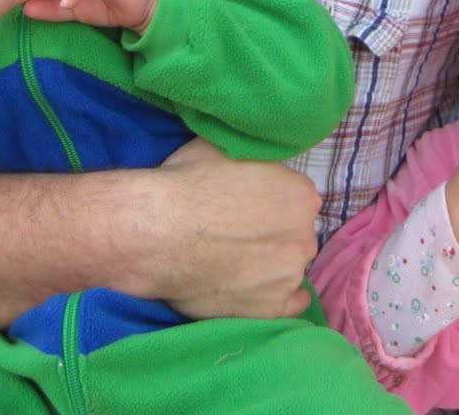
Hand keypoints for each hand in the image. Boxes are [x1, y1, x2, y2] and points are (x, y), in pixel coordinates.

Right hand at [140, 139, 320, 320]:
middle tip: (237, 234)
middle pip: (294, 234)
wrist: (155, 234)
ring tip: (235, 261)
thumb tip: (251, 162)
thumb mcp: (224, 149)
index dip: (272, 203)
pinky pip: (290, 306)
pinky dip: (283, 299)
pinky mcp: (269, 308)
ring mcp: (288, 275)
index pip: (296, 199)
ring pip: (287, 267)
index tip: (249, 207)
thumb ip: (253, 160)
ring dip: (271, 264)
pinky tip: (266, 291)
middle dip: (273, 233)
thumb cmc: (186, 185)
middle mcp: (303, 236)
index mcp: (300, 195)